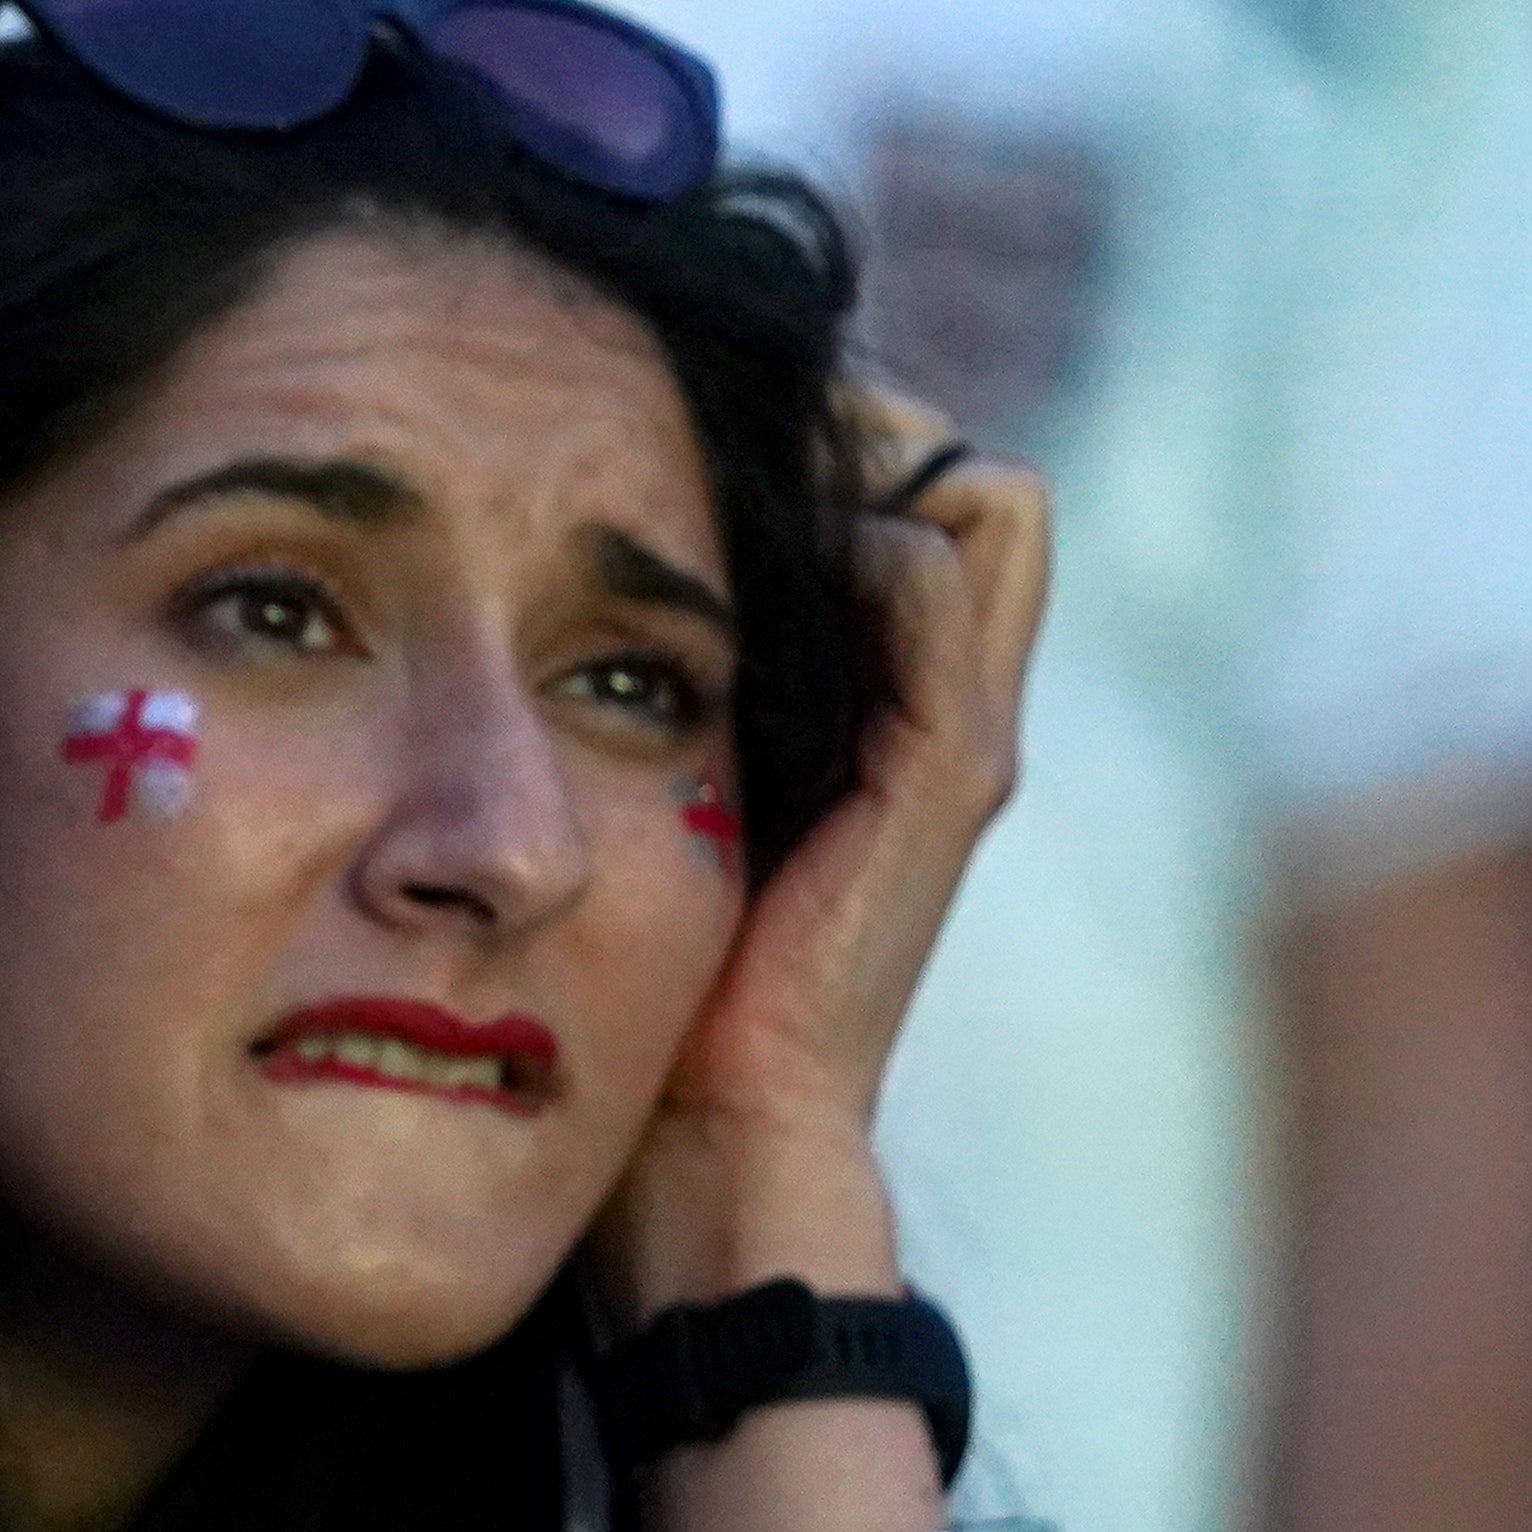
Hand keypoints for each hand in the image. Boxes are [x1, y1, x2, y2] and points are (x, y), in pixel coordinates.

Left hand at [594, 420, 1050, 1317]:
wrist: (704, 1136)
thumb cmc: (637, 978)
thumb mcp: (632, 787)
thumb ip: (638, 685)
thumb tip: (552, 556)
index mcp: (861, 695)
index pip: (896, 477)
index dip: (814, 418)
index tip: (679, 395)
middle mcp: (929, 699)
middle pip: (946, 465)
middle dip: (848, 411)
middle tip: (712, 399)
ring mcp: (956, 735)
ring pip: (979, 503)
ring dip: (871, 448)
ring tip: (750, 451)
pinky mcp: (949, 775)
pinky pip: (946, 586)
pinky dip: (874, 538)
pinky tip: (777, 556)